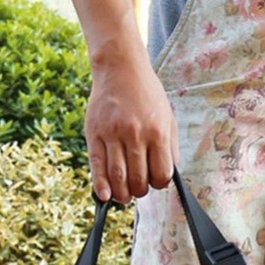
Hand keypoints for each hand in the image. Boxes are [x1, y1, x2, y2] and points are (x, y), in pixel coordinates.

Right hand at [84, 50, 178, 203]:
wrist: (120, 68)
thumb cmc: (147, 95)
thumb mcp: (168, 118)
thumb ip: (170, 148)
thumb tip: (167, 177)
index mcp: (157, 132)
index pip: (161, 174)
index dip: (159, 184)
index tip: (155, 180)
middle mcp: (135, 134)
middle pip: (139, 180)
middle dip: (140, 191)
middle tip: (139, 187)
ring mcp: (113, 134)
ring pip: (118, 177)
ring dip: (123, 194)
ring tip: (124, 195)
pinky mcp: (94, 132)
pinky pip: (97, 165)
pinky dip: (101, 185)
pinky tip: (105, 196)